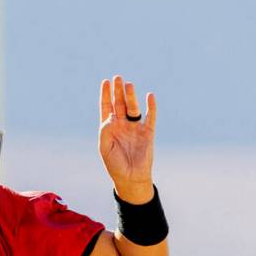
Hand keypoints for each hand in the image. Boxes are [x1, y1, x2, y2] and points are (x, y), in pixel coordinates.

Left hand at [98, 75, 155, 201]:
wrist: (131, 178)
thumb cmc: (115, 164)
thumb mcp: (105, 148)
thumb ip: (105, 132)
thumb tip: (110, 117)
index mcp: (110, 127)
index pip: (107, 106)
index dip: (106, 94)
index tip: (105, 81)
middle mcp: (122, 125)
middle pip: (120, 103)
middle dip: (118, 91)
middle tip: (118, 77)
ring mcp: (135, 128)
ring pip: (133, 108)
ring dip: (131, 96)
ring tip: (129, 84)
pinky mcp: (148, 133)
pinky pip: (150, 117)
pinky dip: (151, 107)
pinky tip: (149, 96)